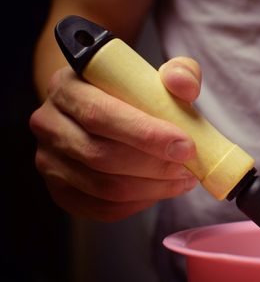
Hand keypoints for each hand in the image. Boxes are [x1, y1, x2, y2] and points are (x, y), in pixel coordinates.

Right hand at [30, 56, 201, 221]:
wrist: (103, 110)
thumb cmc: (131, 92)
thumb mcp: (155, 75)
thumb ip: (178, 74)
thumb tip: (185, 88)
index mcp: (67, 86)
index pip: (99, 114)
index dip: (145, 134)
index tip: (185, 146)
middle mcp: (49, 123)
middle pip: (100, 155)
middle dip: (154, 166)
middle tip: (188, 167)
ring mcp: (49, 160)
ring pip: (103, 187)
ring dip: (151, 188)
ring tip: (182, 179)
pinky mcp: (59, 190)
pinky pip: (102, 208)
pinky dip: (138, 204)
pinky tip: (161, 190)